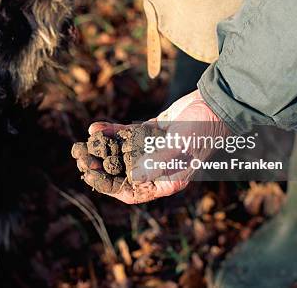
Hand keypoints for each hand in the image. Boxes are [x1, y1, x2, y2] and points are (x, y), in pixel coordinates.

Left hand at [79, 90, 229, 203]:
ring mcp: (153, 150)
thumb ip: (158, 159)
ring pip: (121, 153)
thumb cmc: (204, 128)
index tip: (90, 178)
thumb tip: (134, 176)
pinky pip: (126, 135)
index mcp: (168, 179)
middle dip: (100, 167)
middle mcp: (159, 167)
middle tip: (80, 159)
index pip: (134, 192)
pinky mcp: (151, 133)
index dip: (111, 187)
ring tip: (81, 144)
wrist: (216, 104)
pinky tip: (94, 127)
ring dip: (101, 149)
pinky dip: (111, 131)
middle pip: (122, 173)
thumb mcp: (181, 144)